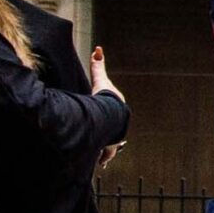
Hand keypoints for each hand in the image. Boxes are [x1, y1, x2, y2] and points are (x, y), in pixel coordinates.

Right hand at [90, 47, 126, 167]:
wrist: (110, 113)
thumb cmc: (106, 97)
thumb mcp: (100, 80)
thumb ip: (97, 65)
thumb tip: (98, 49)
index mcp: (115, 112)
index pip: (113, 117)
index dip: (110, 121)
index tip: (110, 123)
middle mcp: (116, 126)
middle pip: (113, 133)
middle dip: (110, 138)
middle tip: (107, 142)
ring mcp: (113, 138)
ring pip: (109, 147)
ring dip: (106, 151)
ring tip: (103, 158)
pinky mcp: (108, 148)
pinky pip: (105, 155)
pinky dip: (102, 158)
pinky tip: (101, 164)